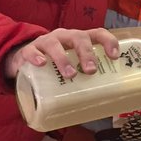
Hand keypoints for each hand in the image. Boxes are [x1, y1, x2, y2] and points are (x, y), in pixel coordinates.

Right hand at [3, 28, 119, 81]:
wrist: (25, 59)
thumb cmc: (57, 64)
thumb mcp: (72, 66)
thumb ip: (84, 79)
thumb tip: (100, 107)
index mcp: (79, 39)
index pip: (98, 34)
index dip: (108, 42)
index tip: (114, 56)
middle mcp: (65, 36)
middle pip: (79, 38)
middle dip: (87, 53)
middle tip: (91, 71)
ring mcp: (46, 41)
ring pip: (56, 44)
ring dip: (64, 59)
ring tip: (70, 74)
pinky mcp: (28, 50)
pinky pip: (32, 50)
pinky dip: (37, 56)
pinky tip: (41, 64)